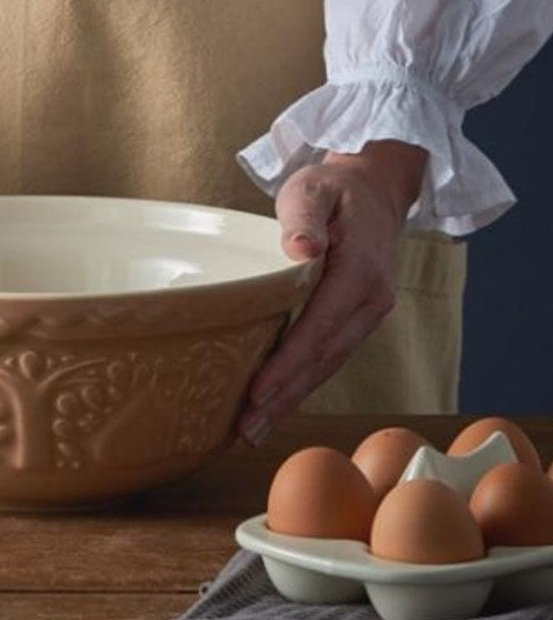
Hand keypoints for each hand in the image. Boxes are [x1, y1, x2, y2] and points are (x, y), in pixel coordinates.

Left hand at [236, 140, 426, 446]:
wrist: (374, 192)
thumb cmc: (335, 190)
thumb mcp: (314, 188)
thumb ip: (304, 216)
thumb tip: (301, 249)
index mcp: (361, 272)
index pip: (320, 328)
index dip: (288, 364)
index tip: (258, 393)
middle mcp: (370, 301)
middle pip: (322, 360)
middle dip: (283, 398)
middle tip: (245, 430)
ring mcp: (366, 316)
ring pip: (326, 367)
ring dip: (290, 401)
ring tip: (252, 431)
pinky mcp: (355, 323)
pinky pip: (327, 360)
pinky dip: (300, 387)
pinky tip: (274, 407)